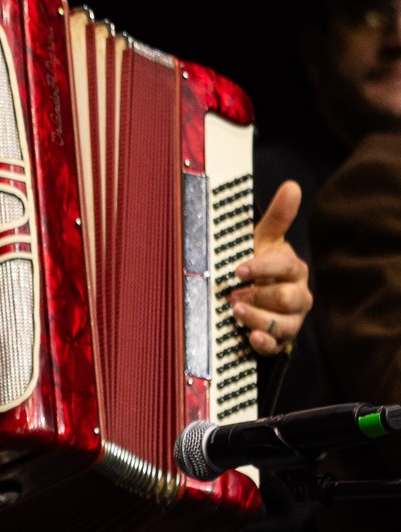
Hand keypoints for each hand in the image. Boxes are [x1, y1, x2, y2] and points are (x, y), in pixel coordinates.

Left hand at [229, 180, 313, 355]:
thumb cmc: (258, 266)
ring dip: (257, 317)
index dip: (262, 268)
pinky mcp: (280, 338)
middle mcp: (297, 295)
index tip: (238, 270)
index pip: (285, 267)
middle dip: (259, 295)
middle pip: (288, 297)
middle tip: (233, 294)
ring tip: (234, 310)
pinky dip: (263, 341)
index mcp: (293, 269)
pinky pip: (277, 344)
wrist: (254, 299)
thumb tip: (292, 186)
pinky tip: (250, 335)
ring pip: (283, 322)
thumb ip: (278, 218)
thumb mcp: (262, 241)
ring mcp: (291, 319)